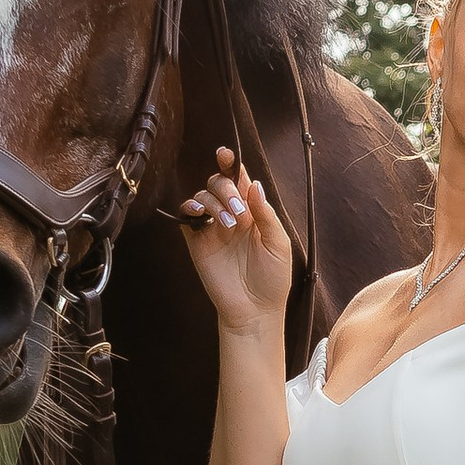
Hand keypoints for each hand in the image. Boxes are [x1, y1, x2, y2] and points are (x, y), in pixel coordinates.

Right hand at [178, 147, 292, 339]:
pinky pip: (186, 217)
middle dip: (226, 189)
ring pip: (203, 196)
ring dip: (214, 202)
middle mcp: (231, 215)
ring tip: (229, 224)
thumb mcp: (278, 243)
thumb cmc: (273, 277)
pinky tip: (199, 214)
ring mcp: (213, 228)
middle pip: (219, 183)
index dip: (231, 164)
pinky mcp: (197, 242)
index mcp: (253, 212)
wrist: (255, 309)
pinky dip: (189, 209)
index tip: (225, 154)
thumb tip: (253, 183)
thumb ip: (265, 213)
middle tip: (239, 212)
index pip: (240, 181)